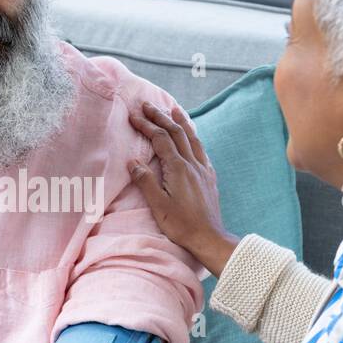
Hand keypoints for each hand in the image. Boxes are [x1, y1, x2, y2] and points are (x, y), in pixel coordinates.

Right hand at [127, 101, 238, 275]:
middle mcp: (192, 163)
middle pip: (176, 132)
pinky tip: (191, 137)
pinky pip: (201, 149)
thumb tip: (133, 162)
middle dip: (160, 116)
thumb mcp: (158, 205)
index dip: (146, 125)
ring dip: (180, 121)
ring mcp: (203, 169)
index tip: (133, 115)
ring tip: (173, 109)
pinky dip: (193, 136)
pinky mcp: (209, 177)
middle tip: (147, 105)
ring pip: (191, 138)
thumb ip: (145, 181)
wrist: (209, 237)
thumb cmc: (181, 224)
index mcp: (178, 168)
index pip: (160, 139)